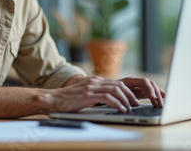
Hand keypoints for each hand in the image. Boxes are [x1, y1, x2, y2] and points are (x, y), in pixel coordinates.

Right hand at [46, 76, 164, 112]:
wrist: (53, 99)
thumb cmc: (69, 100)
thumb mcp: (86, 95)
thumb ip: (98, 94)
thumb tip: (113, 102)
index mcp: (97, 81)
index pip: (119, 83)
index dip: (130, 90)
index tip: (137, 99)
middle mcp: (96, 81)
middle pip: (120, 84)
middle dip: (132, 94)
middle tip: (137, 104)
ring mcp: (92, 86)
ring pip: (116, 89)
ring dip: (126, 99)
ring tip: (131, 107)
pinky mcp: (88, 94)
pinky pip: (108, 97)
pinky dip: (117, 103)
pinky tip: (121, 109)